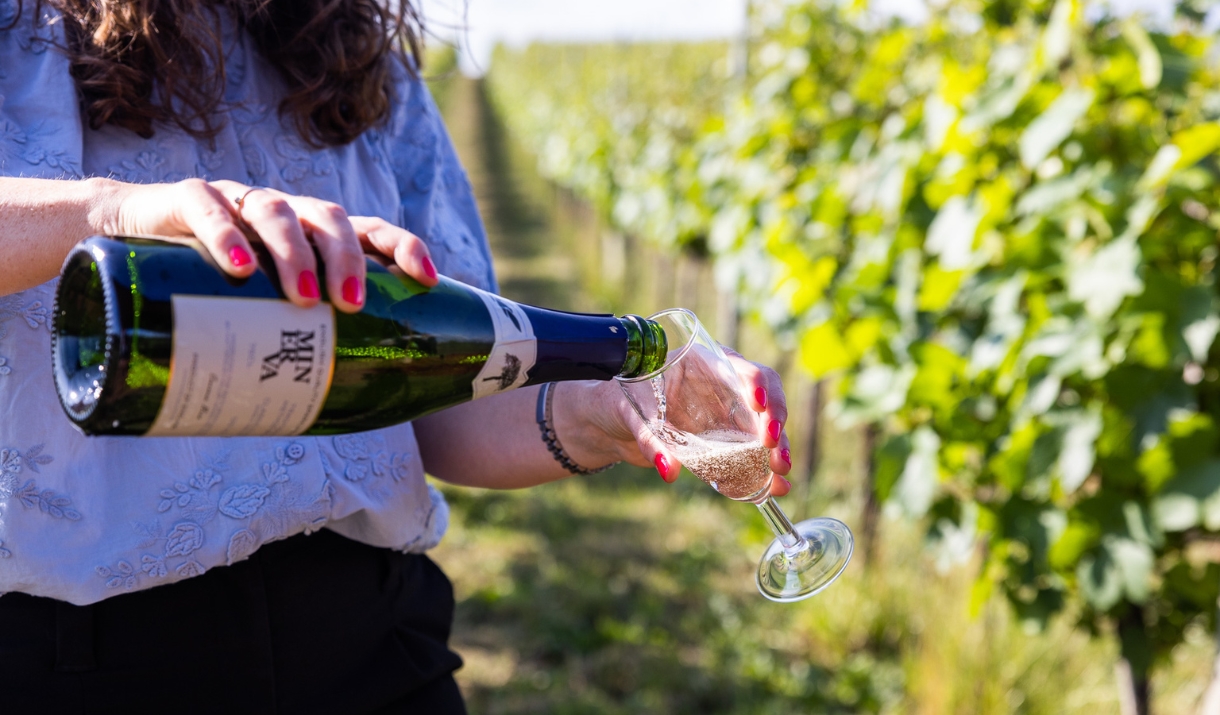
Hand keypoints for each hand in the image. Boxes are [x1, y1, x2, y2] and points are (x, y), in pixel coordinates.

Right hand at [103, 178, 439, 311]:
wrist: (125, 238)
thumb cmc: (210, 286)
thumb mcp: (259, 310)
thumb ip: (293, 341)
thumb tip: (339, 412)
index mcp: (311, 234)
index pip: (369, 229)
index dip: (403, 246)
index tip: (426, 280)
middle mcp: (284, 212)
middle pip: (329, 219)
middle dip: (347, 261)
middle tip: (351, 306)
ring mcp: (238, 201)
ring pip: (277, 212)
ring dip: (295, 254)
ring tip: (303, 299)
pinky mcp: (187, 199)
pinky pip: (208, 208)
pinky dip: (225, 236)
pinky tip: (240, 268)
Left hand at [559, 352, 792, 497]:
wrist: (608, 424)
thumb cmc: (618, 401)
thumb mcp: (630, 414)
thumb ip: (648, 439)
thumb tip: (668, 470)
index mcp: (704, 361)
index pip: (741, 367)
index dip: (758, 386)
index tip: (760, 407)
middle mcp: (722, 386)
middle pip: (764, 398)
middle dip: (775, 422)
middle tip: (775, 449)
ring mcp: (725, 414)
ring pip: (762, 428)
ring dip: (776, 450)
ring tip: (781, 473)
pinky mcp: (721, 442)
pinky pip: (748, 454)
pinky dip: (762, 471)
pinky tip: (775, 486)